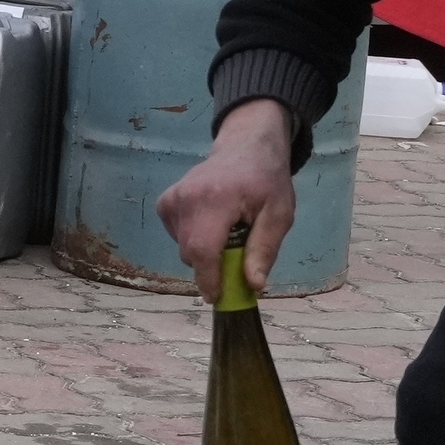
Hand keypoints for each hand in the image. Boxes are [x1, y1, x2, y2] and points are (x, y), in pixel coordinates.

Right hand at [158, 103, 300, 286]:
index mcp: (216, 199)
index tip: (218, 297)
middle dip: (212, 266)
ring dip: (205, 251)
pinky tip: (211, 223)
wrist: (245, 147)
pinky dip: (194, 239)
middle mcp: (186, 198)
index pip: (202, 249)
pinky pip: (176, 237)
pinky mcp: (164, 203)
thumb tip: (253, 284)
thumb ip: (265, 249)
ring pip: (183, 247)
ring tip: (227, 231)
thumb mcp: (279, 215)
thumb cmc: (266, 181)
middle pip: (191, 253)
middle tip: (238, 257)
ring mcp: (171, 199)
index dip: (208, 278)